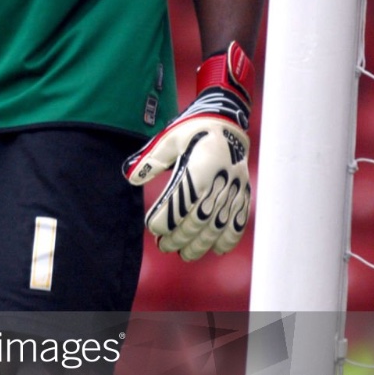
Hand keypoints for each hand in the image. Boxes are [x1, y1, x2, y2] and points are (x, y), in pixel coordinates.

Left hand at [123, 42, 252, 260]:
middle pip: (198, 218)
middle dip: (180, 237)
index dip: (166, 219)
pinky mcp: (243, 190)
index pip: (180, 201)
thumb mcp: (169, 138)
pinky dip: (229, 236)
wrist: (227, 120)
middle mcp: (219, 179)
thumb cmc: (193, 129)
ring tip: (186, 254)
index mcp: (199, 166)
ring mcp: (233, 187)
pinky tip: (217, 249)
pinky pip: (239, 218)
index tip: (153, 228)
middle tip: (165, 246)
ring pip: (218, 224)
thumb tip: (130, 177)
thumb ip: (150, 160)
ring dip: (202, 243)